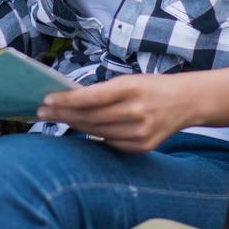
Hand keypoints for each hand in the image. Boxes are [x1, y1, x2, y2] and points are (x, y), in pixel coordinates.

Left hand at [37, 74, 192, 153]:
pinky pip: (110, 143)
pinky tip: (80, 129)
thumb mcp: (130, 80)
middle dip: (63, 114)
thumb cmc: (152, 87)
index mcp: (132, 88)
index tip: (47, 99)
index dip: (67, 99)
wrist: (186, 102)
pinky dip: (94, 135)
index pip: (92, 97)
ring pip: (97, 132)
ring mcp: (141, 132)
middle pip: (91, 117)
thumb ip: (104, 91)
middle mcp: (137, 111)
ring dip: (73, 125)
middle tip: (41, 112)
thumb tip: (70, 99)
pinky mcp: (143, 147)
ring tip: (56, 118)